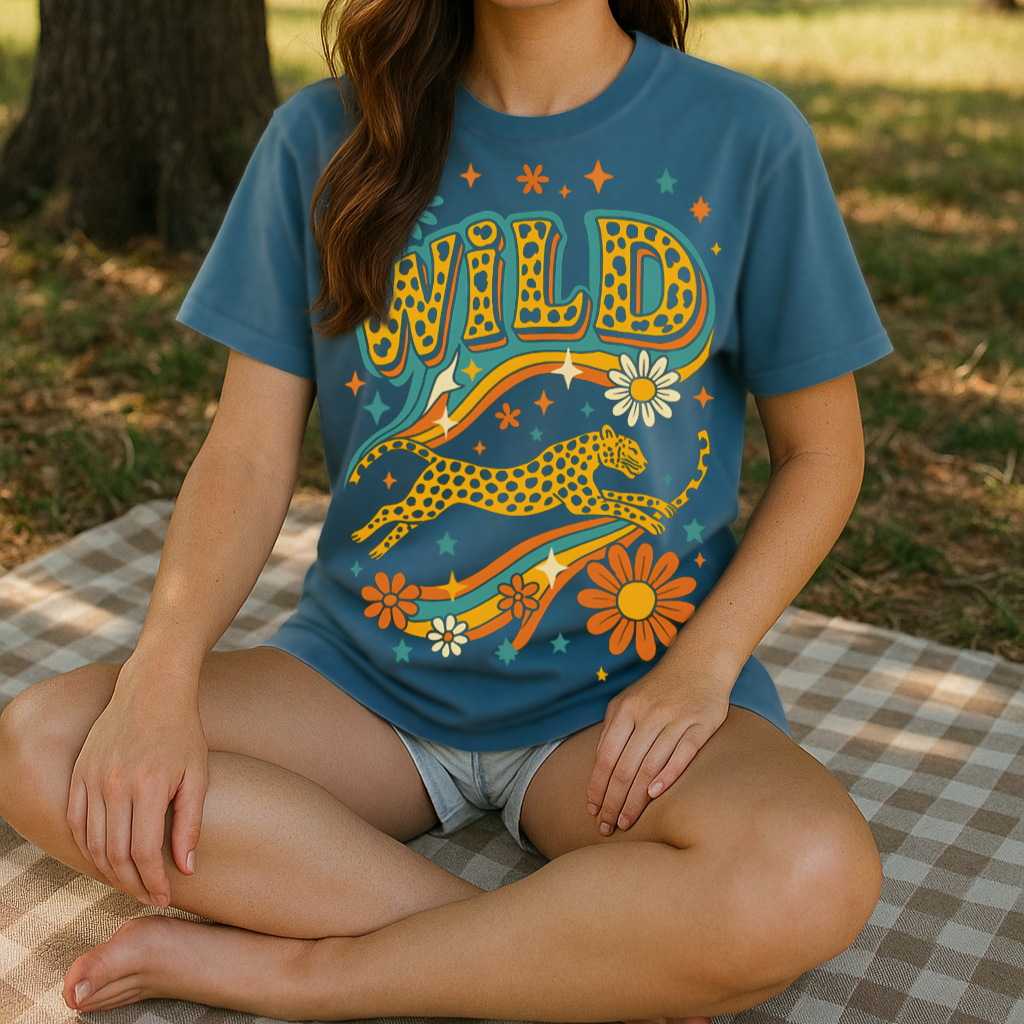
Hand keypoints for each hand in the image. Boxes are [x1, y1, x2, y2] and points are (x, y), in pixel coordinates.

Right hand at [66, 657, 208, 906]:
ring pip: (92, 843)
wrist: (152, 691)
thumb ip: (190, 823)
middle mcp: (115, 784)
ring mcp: (92, 778)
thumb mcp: (198, 775)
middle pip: (115, 854)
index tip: (164, 896)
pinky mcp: (79, 773)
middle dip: (132, 883)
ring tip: (130, 883)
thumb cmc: (183, 732)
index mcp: (149, 785)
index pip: (145, 852)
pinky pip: (76, 822)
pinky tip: (104, 858)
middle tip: (148, 897)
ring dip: (108, 871)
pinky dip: (87, 846)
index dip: (154, 881)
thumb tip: (185, 868)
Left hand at [586, 665, 729, 835]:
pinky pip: (682, 754)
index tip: (592, 811)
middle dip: (613, 801)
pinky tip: (654, 795)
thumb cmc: (657, 690)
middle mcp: (649, 714)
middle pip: (625, 767)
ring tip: (626, 821)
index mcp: (625, 709)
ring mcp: (676, 718)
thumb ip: (613, 732)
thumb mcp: (627, 703)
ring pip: (650, 766)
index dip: (597, 787)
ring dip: (636, 799)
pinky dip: (667, 776)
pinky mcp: (702, 724)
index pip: (606, 756)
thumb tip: (598, 772)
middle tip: (608, 826)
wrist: (698, 662)